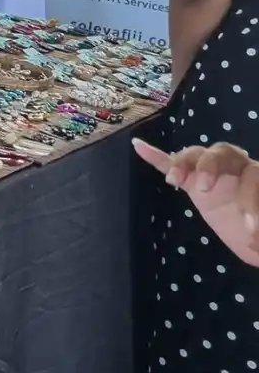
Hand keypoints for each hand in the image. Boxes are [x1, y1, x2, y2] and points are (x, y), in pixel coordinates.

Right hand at [135, 139, 258, 266]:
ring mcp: (211, 173)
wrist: (256, 238)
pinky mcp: (191, 183)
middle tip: (204, 190)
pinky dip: (155, 156)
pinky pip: (172, 164)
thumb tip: (253, 233)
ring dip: (184, 164)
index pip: (252, 177)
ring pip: (197, 155)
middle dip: (211, 168)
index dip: (250, 200)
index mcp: (257, 176)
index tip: (250, 230)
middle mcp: (236, 167)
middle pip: (223, 153)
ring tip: (174, 181)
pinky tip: (138, 145)